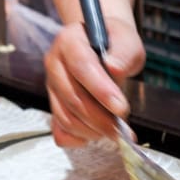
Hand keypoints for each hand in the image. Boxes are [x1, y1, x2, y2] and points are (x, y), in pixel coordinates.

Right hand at [44, 16, 145, 145]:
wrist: (104, 47)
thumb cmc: (115, 43)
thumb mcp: (127, 40)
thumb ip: (124, 52)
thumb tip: (114, 68)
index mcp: (69, 42)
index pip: (81, 67)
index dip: (100, 90)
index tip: (121, 108)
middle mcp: (54, 64)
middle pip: (73, 98)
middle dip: (100, 118)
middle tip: (123, 128)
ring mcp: (52, 88)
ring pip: (66, 117)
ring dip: (93, 130)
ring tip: (114, 131)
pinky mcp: (54, 106)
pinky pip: (60, 131)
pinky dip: (79, 138)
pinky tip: (96, 134)